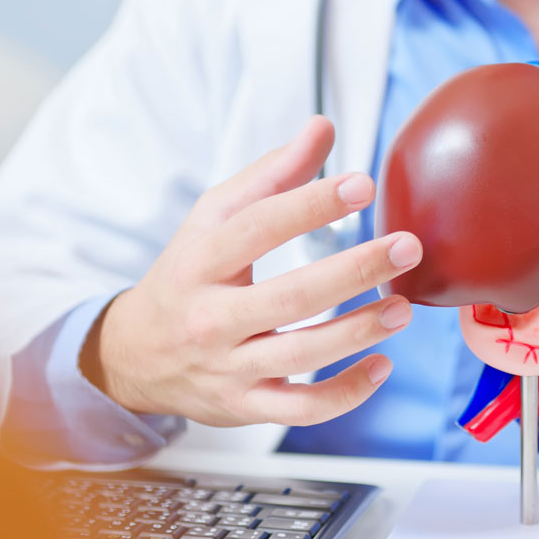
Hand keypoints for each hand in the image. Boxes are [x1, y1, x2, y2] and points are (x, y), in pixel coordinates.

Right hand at [81, 116, 422, 427]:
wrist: (132, 355)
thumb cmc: (188, 275)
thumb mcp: (213, 218)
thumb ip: (272, 174)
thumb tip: (322, 128)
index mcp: (202, 259)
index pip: (258, 227)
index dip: (311, 204)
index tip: (362, 185)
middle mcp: (212, 316)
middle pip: (289, 297)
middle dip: (353, 272)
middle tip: (406, 247)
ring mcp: (228, 367)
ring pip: (301, 357)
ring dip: (358, 332)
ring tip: (403, 309)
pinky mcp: (245, 406)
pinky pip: (302, 410)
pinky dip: (346, 394)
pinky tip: (382, 365)